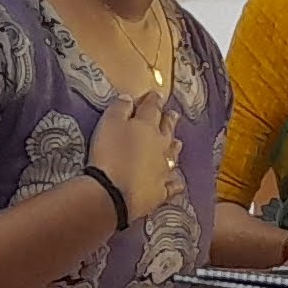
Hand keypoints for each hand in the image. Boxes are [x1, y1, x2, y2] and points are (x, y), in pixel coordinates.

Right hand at [88, 89, 180, 221]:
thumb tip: (128, 97)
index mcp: (147, 127)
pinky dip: (175, 182)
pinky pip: (172, 186)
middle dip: (169, 121)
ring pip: (172, 156)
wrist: (114, 192)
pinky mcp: (161, 192)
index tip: (157, 95)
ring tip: (178, 142)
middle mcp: (160, 146)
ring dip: (174, 148)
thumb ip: (119, 109)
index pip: (152, 109)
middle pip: (167, 130)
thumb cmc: (109, 154)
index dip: (154, 100)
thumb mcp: (108, 124)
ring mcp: (163, 170)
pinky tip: (178, 182)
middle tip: (174, 114)